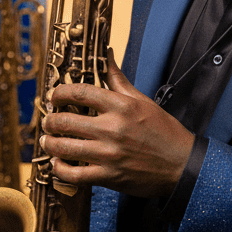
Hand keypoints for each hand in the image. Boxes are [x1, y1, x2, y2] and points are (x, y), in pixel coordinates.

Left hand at [41, 50, 194, 198]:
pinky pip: (74, 174)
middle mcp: (112, 128)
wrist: (183, 165)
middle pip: (65, 121)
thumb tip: (107, 55)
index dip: (59, 93)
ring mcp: (109, 154)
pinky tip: (59, 164)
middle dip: (50, 121)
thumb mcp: (144, 101)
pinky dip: (60, 169)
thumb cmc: (165, 132)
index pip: (79, 92)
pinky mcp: (109, 177)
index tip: (54, 97)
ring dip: (50, 144)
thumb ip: (119, 80)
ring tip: (48, 141)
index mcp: (121, 106)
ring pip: (64, 148)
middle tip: (49, 121)